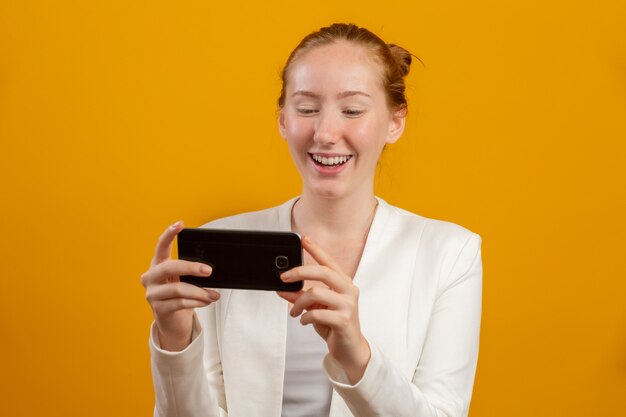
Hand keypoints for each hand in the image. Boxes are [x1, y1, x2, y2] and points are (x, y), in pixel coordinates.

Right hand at [141, 221, 219, 350]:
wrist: (172, 321)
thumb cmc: (179, 296)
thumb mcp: (183, 280)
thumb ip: (190, 272)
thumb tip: (210, 268)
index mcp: (157, 265)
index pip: (161, 246)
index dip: (169, 234)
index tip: (180, 224)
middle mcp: (151, 277)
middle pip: (169, 267)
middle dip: (191, 268)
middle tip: (209, 271)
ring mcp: (152, 294)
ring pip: (178, 289)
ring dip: (200, 292)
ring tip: (213, 295)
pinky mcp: (158, 309)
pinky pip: (180, 303)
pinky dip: (197, 302)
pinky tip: (206, 301)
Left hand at [277, 236, 370, 383]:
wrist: (349, 350)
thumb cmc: (334, 326)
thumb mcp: (315, 309)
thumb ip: (300, 298)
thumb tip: (281, 289)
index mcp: (344, 283)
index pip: (329, 262)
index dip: (316, 249)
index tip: (303, 239)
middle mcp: (349, 290)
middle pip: (323, 272)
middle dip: (300, 272)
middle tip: (284, 277)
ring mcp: (348, 305)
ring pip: (316, 293)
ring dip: (299, 302)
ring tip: (294, 311)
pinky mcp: (344, 320)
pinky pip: (317, 313)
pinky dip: (304, 317)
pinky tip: (303, 321)